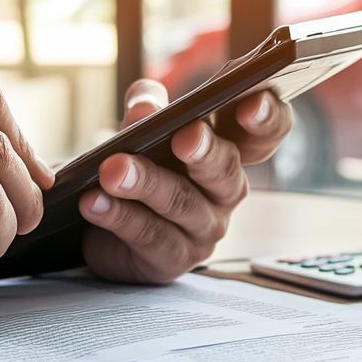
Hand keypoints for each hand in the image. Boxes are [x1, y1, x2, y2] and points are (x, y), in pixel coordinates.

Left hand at [79, 79, 292, 283]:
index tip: (252, 102)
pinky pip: (150, 236)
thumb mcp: (142, 127)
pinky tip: (93, 201)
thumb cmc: (139, 164)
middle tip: (185, 137)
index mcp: (230, 148)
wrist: (101, 225)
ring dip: (147, 183)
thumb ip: (147, 106)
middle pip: (226, 170)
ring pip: (182, 203)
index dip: (267, 117)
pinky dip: (119, 217)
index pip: (265, 133)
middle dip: (206, 152)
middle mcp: (226, 190)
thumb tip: (146, 108)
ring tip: (112, 169)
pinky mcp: (174, 259)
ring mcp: (204, 228)